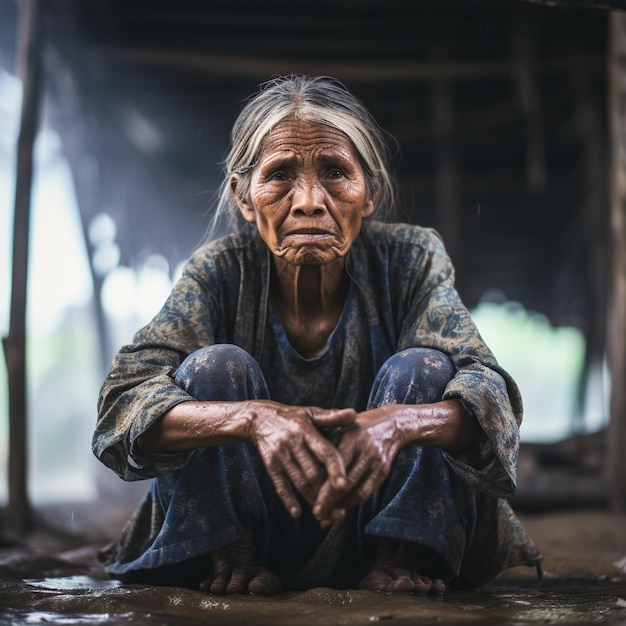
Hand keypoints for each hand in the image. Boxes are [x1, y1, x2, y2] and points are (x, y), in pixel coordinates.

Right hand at [245, 400, 355, 518]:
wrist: (259, 418)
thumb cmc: (292, 416)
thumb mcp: (311, 413)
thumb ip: (332, 417)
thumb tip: (354, 414)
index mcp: (306, 431)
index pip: (324, 452)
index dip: (334, 469)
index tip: (344, 486)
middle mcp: (293, 444)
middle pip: (312, 473)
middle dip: (326, 494)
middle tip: (340, 512)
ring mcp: (281, 456)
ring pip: (299, 482)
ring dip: (312, 500)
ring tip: (326, 516)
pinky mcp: (270, 465)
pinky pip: (280, 485)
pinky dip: (288, 500)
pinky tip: (297, 513)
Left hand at [312, 406, 403, 524]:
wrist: (390, 424)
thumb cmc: (355, 428)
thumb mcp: (339, 430)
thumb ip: (325, 450)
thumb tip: (306, 474)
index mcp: (351, 438)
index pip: (336, 467)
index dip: (326, 488)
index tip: (313, 504)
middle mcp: (365, 450)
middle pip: (347, 482)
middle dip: (332, 502)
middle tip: (318, 515)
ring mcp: (376, 462)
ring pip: (359, 491)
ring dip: (343, 507)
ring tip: (328, 518)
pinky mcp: (384, 471)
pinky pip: (369, 491)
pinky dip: (354, 502)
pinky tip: (342, 510)